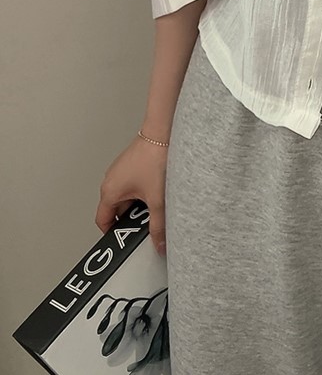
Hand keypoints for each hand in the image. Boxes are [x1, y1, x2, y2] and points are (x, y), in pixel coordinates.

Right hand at [96, 135, 168, 255]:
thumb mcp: (158, 199)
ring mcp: (121, 169)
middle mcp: (111, 180)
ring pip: (128, 196)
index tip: (125, 241)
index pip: (103, 221)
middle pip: (117, 209)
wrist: (165, 131)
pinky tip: (160, 187)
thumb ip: (158, 226)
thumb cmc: (155, 158)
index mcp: (109, 191)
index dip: (113, 234)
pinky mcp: (133, 161)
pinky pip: (135, 183)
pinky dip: (145, 189)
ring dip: (141, 202)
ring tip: (158, 200)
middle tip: (148, 221)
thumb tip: (159, 243)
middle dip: (133, 217)